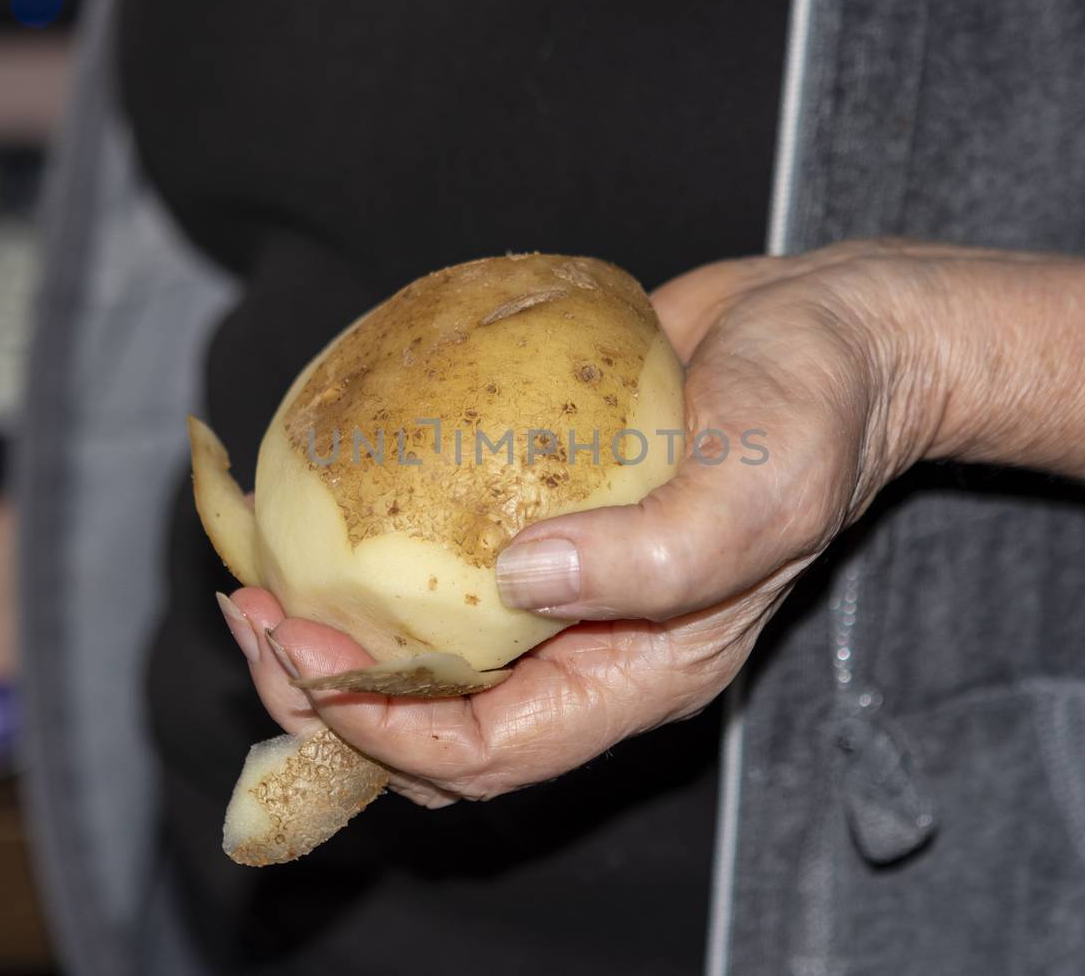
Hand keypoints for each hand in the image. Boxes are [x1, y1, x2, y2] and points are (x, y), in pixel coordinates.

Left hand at [234, 241, 952, 803]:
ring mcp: (558, 584)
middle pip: (434, 724)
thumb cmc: (815, 416)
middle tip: (254, 618)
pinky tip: (316, 510)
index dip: (384, 729)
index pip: (488, 753)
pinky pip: (434, 565)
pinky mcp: (536, 515)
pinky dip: (366, 557)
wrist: (830, 332)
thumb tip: (516, 581)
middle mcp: (587, 646)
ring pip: (420, 654)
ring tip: (259, 578)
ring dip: (333, 634)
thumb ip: (653, 556)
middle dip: (330, 698)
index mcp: (637, 674)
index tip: (305, 656)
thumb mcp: (760, 495)